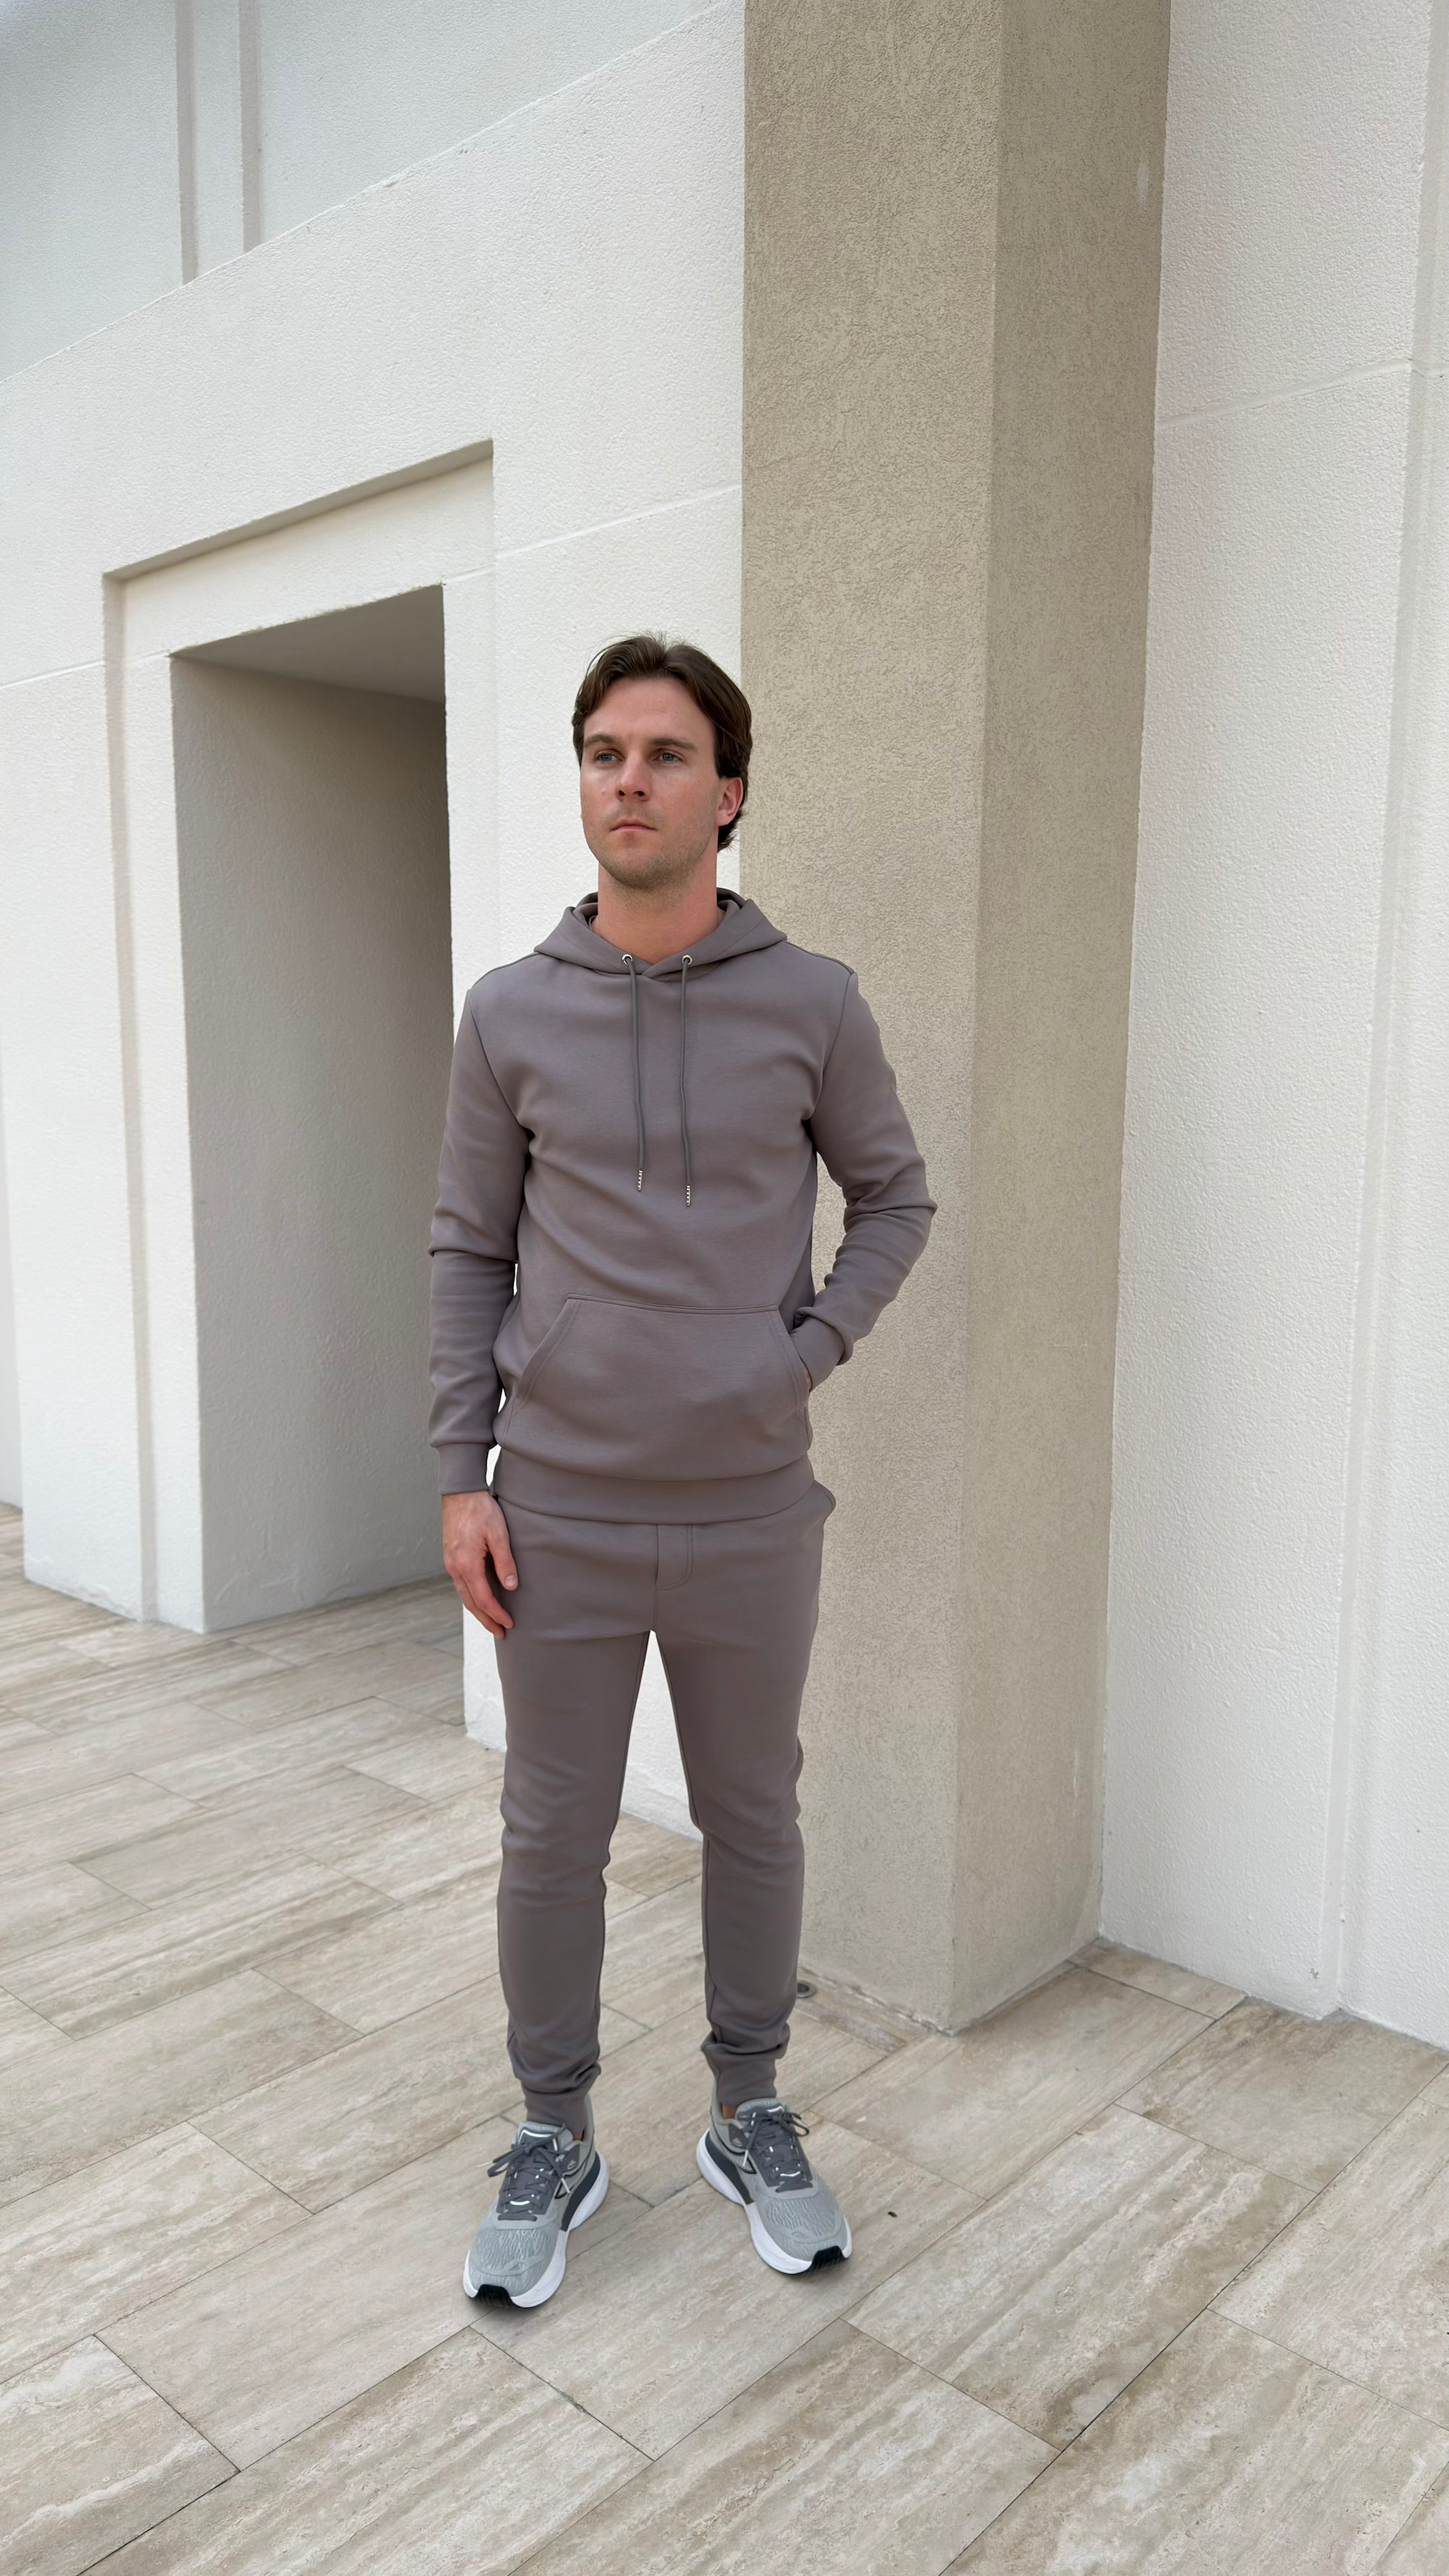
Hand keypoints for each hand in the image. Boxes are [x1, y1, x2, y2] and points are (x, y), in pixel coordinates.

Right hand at [442, 1489, 518, 1636]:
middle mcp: (455, 1567)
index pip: (483, 1599)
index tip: (510, 1624)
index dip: (497, 1614)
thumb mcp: (499, 1534)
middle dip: (486, 1620)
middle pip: (471, 1603)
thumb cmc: (481, 1510)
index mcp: (467, 1564)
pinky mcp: (452, 1557)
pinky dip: (472, 1597)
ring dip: (478, 1610)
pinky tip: (481, 1599)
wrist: (460, 1492)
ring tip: (492, 1621)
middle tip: (501, 1633)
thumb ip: (505, 1562)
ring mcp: (451, 1563)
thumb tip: (511, 1588)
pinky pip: (462, 1584)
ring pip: (464, 1595)